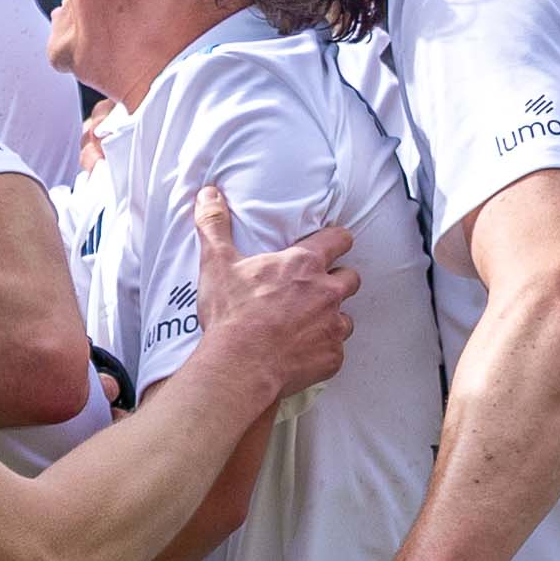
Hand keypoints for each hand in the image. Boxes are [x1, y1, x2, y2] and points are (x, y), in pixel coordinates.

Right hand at [189, 187, 357, 402]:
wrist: (240, 366)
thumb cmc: (232, 315)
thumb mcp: (218, 264)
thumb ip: (215, 225)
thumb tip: (209, 194)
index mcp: (304, 265)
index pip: (340, 239)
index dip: (337, 241)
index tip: (330, 246)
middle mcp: (326, 292)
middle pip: (350, 278)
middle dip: (337, 282)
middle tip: (314, 291)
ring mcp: (332, 326)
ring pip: (346, 317)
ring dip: (331, 319)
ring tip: (306, 326)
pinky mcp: (331, 356)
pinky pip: (336, 351)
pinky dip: (322, 352)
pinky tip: (301, 354)